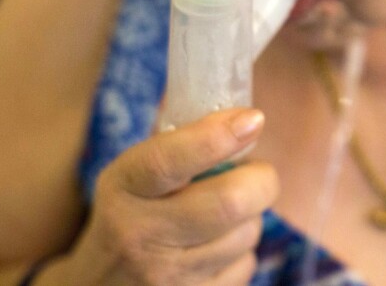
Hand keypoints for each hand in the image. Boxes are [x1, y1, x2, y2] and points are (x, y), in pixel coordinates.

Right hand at [59, 108, 276, 284]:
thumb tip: (244, 116)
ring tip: (228, 213)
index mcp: (124, 188)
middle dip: (260, 179)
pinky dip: (243, 250)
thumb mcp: (133, 175)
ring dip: (251, 216)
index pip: (168, 160)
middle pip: (228, 202)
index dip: (216, 137)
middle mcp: (140, 235)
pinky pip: (246, 265)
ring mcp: (166, 277)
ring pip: (246, 233)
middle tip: (256, 173)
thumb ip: (181, 144)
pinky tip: (217, 247)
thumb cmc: (132, 213)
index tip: (251, 119)